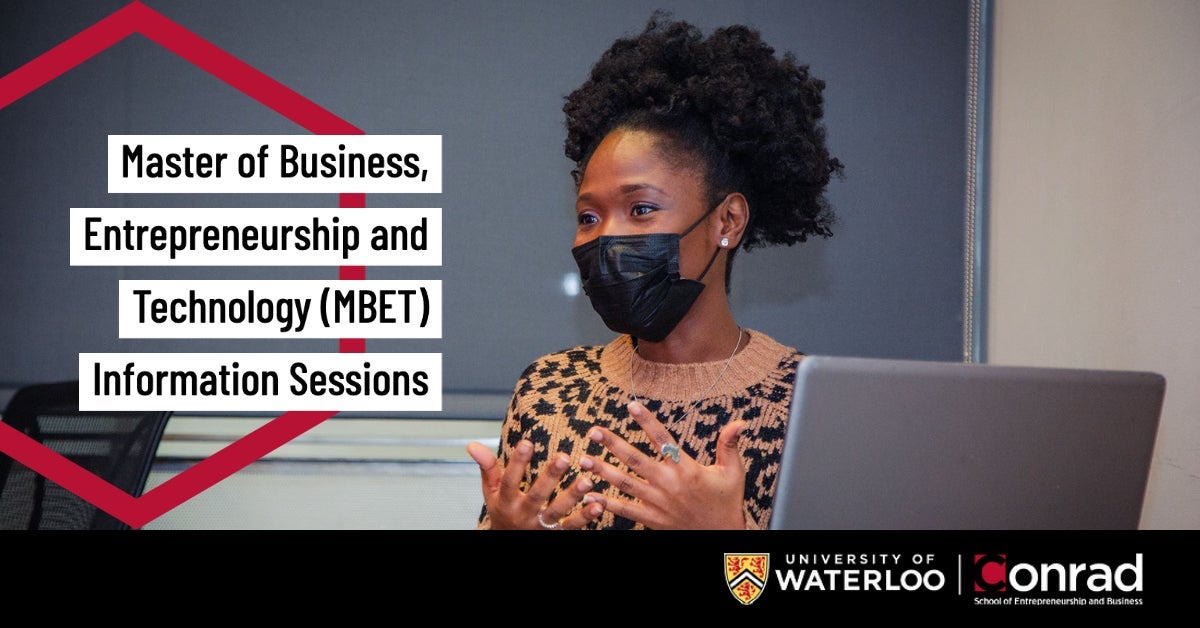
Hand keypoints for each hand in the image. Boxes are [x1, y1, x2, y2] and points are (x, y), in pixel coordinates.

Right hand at [466, 439, 603, 529]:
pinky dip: (585, 517)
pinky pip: (571, 527)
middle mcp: (523, 514)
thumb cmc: (502, 511)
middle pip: (537, 495)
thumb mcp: (491, 492)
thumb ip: (487, 468)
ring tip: (587, 480)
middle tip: (564, 457)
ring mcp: (540, 526)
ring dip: (572, 497)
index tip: (527, 441)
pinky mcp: (555, 534)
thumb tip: (472, 445)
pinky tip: (598, 504)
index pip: (509, 480)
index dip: (517, 461)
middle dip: (550, 477)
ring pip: (557, 512)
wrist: (508, 543)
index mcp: (506, 500)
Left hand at [579, 400, 747, 528]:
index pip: (662, 439)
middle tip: (594, 431)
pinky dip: (605, 503)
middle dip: (613, 444)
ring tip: (583, 459)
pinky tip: (588, 494)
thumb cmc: (727, 502)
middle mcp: (669, 484)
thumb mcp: (733, 472)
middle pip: (636, 460)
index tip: (631, 405)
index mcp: (687, 469)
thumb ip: (729, 445)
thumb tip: (739, 422)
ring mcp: (658, 502)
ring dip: (602, 471)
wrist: (721, 536)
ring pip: (625, 484)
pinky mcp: (651, 519)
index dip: (646, 421)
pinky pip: (625, 510)